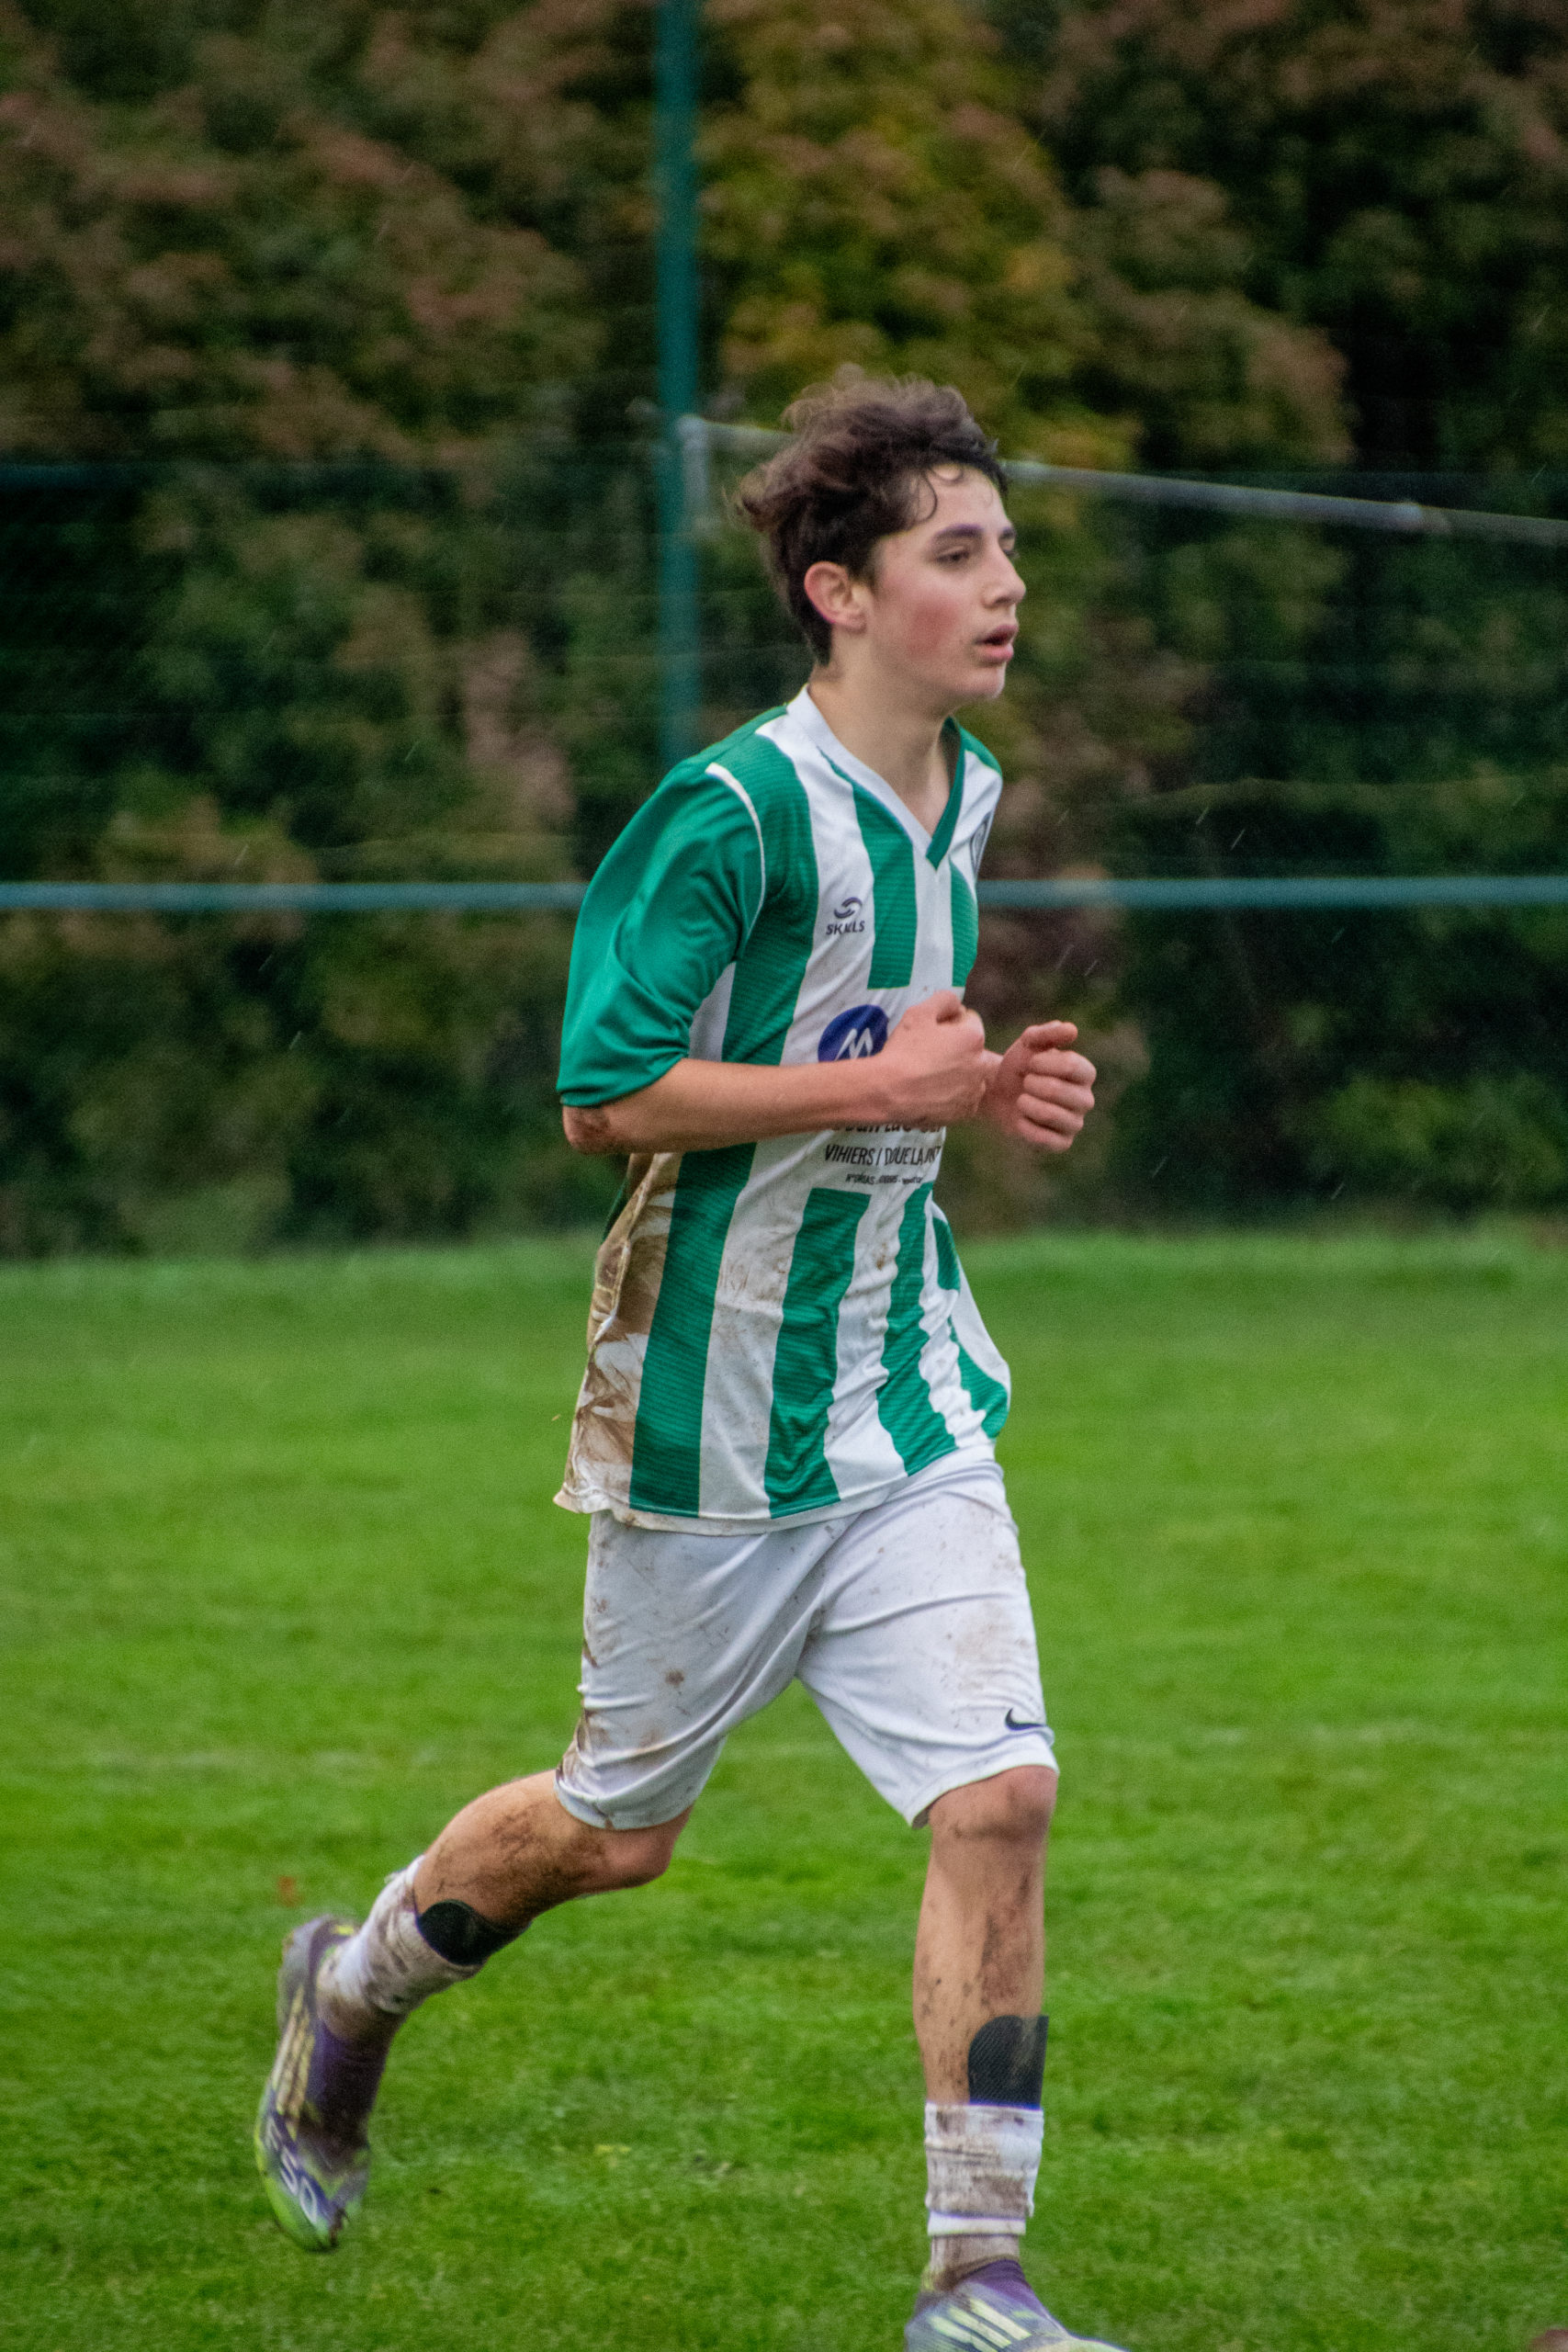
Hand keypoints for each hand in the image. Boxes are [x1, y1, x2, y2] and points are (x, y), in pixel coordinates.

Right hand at [874, 990, 994, 1126]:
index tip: (932, 1031)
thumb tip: (956, 1003)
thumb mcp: (918, 1012)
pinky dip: (953, 1095)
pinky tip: (932, 1092)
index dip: (950, 1022)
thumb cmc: (903, 1051)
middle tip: (930, 1054)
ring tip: (930, 1075)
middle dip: (958, 1048)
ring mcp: (974, 1091)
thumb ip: (944, 999)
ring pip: (970, 1075)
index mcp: (973, 1038)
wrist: (888, 1092)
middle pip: (974, 1049)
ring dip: (958, 1072)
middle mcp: (981, 1065)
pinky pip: (963, 1098)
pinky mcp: (964, 1112)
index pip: (970, 1021)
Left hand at [979, 1021, 1095, 1151]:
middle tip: (1025, 1082)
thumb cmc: (1019, 1066)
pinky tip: (1021, 1119)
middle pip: (1060, 1091)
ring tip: (1021, 1099)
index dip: (1045, 1063)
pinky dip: (1026, 1127)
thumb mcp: (1028, 1043)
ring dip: (1028, 1104)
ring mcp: (1075, 1123)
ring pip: (1052, 1115)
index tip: (1030, 1063)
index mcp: (1084, 1073)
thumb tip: (1072, 1030)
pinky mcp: (1062, 1143)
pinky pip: (1046, 1139)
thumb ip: (1047, 1033)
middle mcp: (1085, 1099)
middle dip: (1033, 1084)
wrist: (998, 1094)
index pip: (1072, 1066)